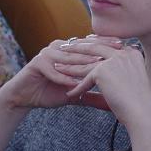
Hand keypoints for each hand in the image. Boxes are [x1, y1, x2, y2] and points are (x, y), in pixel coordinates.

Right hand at [0, 37, 118, 109]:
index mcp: (70, 50)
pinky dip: (63, 78)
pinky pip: (53, 70)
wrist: (25, 97)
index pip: (91, 45)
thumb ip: (93, 96)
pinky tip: (73, 84)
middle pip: (82, 47)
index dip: (107, 45)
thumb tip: (114, 106)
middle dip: (100, 50)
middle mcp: (59, 47)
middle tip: (116, 52)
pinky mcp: (37, 63)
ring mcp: (47, 53)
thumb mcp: (75, 95)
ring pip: (69, 58)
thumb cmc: (51, 92)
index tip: (124, 48)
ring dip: (83, 63)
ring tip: (98, 67)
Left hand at [57, 37, 150, 128]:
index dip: (94, 43)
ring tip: (57, 67)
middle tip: (64, 47)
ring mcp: (114, 60)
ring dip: (70, 65)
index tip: (83, 43)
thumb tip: (97, 82)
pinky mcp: (103, 70)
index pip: (108, 44)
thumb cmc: (139, 104)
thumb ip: (117, 76)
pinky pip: (85, 78)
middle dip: (78, 47)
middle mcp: (124, 53)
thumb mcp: (130, 83)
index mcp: (132, 53)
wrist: (142, 112)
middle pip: (95, 47)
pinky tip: (69, 93)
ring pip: (86, 62)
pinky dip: (77, 87)